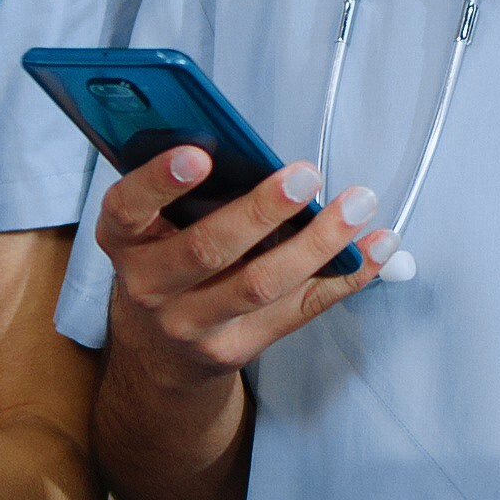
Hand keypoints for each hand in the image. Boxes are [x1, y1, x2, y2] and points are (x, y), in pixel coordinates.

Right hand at [94, 150, 385, 387]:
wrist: (158, 352)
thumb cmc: (166, 258)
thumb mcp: (153, 222)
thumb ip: (189, 188)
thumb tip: (253, 147)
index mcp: (123, 239)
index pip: (128, 208)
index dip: (160, 180)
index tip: (200, 154)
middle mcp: (148, 286)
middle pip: (207, 250)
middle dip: (261, 210)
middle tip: (305, 175)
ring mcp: (190, 324)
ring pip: (260, 284)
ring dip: (318, 242)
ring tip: (357, 205)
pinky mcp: (234, 349)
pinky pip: (298, 310)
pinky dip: (344, 276)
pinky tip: (376, 247)